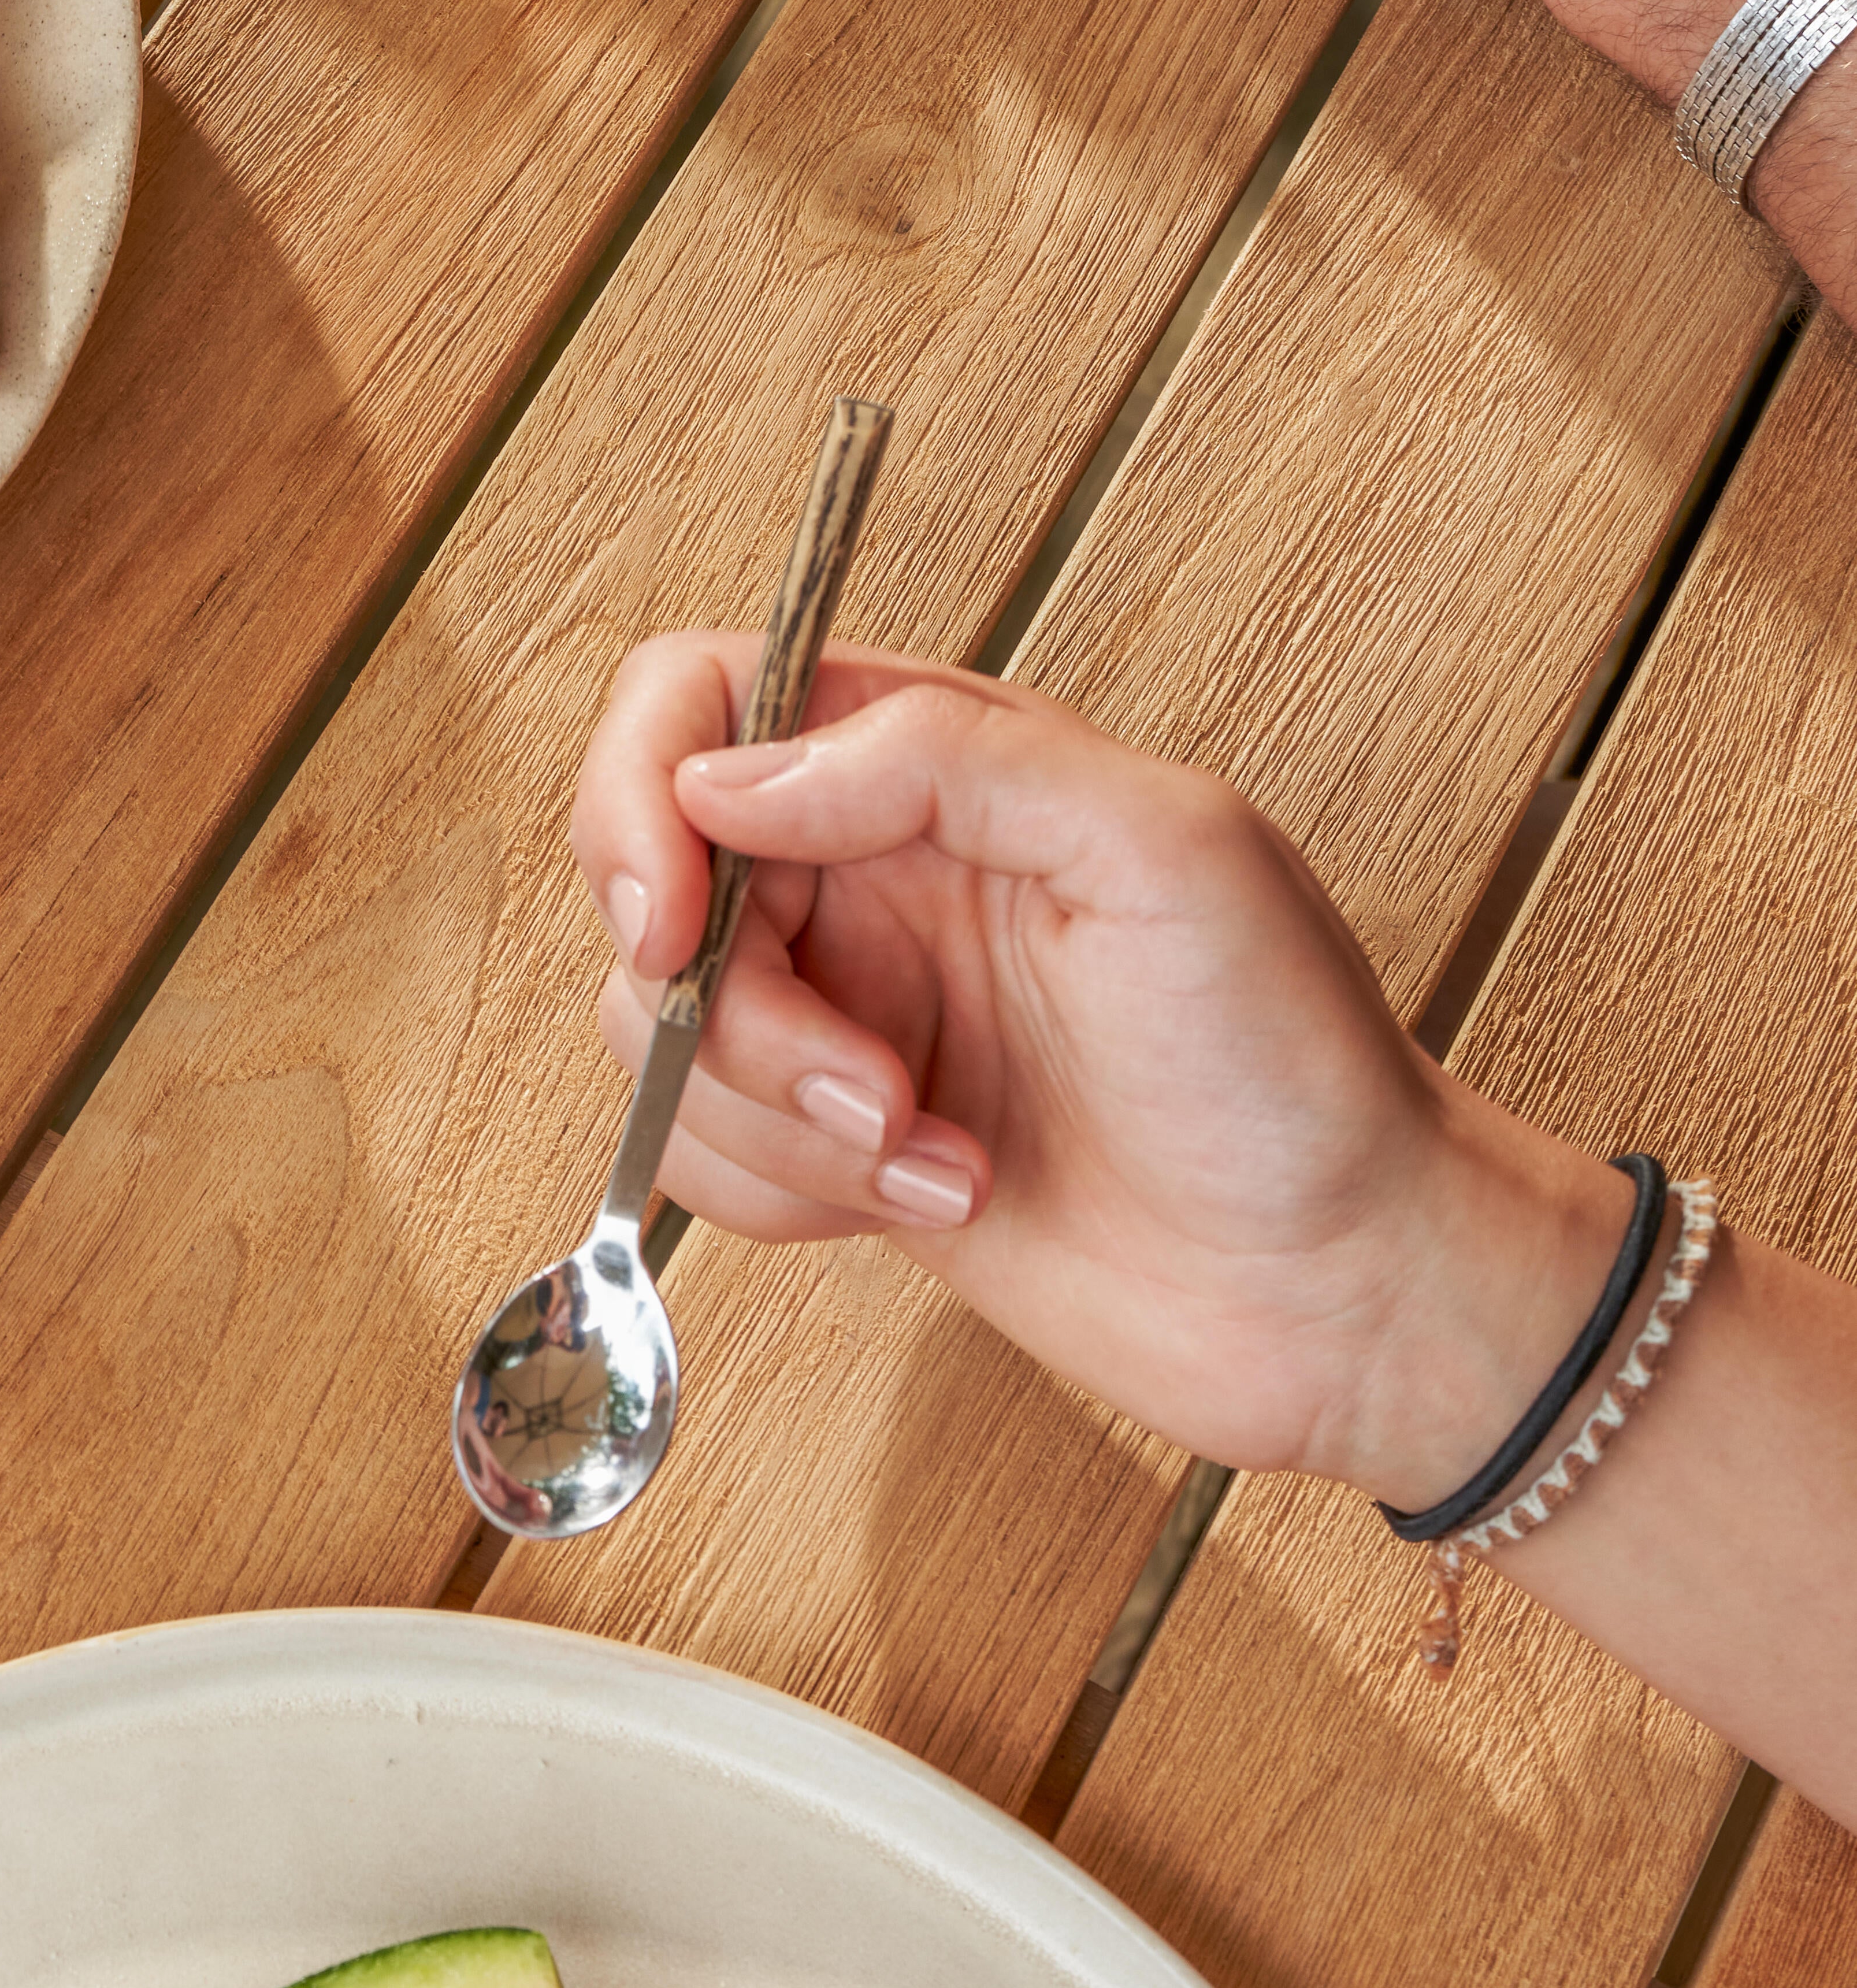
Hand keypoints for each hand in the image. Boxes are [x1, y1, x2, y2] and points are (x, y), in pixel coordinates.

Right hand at [570, 639, 1624, 1504]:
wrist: (1343, 1288)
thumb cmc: (1294, 1063)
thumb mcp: (1162, 847)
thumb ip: (943, 762)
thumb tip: (726, 777)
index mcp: (935, 764)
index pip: (697, 699)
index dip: (644, 793)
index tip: (676, 915)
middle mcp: (865, 870)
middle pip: (651, 884)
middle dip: (734, 1014)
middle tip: (876, 1089)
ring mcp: (841, 1007)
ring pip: (655, 1033)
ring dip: (781, 1121)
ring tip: (940, 1155)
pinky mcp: (830, 1139)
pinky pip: (694, 1150)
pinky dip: (786, 1194)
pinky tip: (930, 1199)